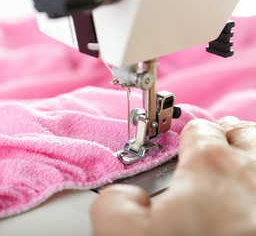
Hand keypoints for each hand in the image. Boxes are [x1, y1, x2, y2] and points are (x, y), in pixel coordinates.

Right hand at [90, 117, 255, 235]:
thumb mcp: (124, 234)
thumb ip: (114, 202)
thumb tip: (125, 196)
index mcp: (212, 166)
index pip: (198, 130)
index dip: (186, 138)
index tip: (183, 149)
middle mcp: (254, 171)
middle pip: (240, 133)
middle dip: (226, 138)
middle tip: (214, 154)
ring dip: (250, 155)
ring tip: (236, 171)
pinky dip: (254, 180)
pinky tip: (244, 199)